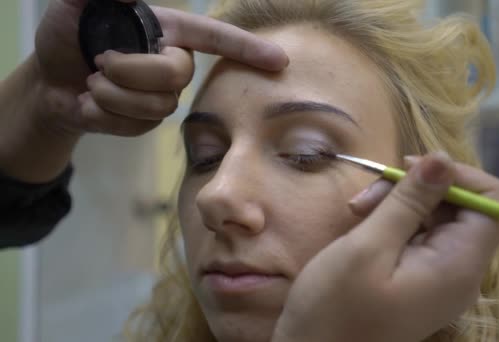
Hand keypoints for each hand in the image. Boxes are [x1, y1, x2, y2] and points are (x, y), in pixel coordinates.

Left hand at [34, 0, 287, 136]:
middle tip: (98, 63)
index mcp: (167, 32)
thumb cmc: (67, 37)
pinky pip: (137, 126)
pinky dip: (105, 115)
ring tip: (92, 84)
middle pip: (177, 75)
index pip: (214, 38)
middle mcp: (172, 63)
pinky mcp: (147, 123)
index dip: (247, 48)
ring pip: (157, 105)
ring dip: (113, 94)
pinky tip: (92, 104)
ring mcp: (162, 96)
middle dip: (131, 71)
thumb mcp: (75, 7)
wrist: (50, 82)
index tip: (279, 60)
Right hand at [272, 152, 498, 341]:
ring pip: (436, 218)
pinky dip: (393, 222)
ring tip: (356, 210)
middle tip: (366, 196)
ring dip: (398, 203)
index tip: (412, 170)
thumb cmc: (334, 307)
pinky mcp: (420, 280)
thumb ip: (409, 201)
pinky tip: (362, 224)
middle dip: (417, 189)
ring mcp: (440, 278)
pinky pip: (420, 237)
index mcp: (459, 265)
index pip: (495, 202)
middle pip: (462, 207)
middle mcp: (460, 271)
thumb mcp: (368, 247)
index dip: (460, 175)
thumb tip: (443, 157)